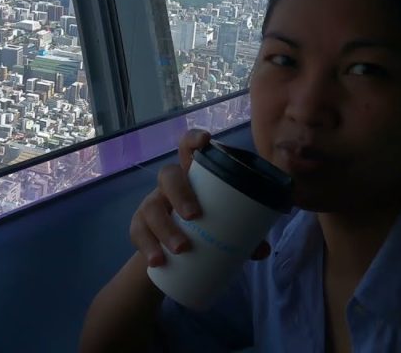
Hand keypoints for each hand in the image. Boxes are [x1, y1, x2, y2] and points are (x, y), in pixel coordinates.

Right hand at [130, 129, 270, 267]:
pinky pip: (139, 233)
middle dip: (180, 193)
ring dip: (166, 228)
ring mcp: (151, 205)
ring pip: (151, 208)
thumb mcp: (224, 229)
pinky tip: (158, 260)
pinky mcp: (139, 227)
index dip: (193, 139)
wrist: (172, 255)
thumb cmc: (204, 229)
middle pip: (168, 175)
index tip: (205, 141)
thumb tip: (262, 250)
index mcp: (192, 178)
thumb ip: (246, 238)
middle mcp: (169, 187)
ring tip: (182, 249)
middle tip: (194, 216)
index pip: (188, 148)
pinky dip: (148, 246)